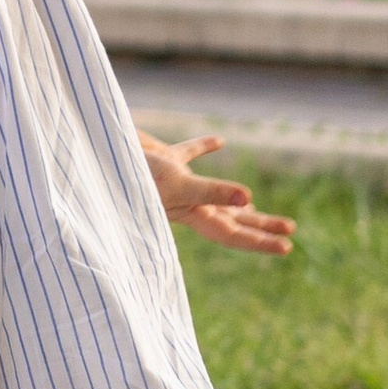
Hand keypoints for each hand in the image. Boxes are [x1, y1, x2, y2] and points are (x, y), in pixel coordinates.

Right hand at [138, 130, 295, 255]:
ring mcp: (175, 183)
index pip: (234, 234)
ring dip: (235, 199)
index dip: (260, 241)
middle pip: (230, 219)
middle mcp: (186, 204)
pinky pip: (189, 156)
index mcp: (192, 215)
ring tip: (254, 204)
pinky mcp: (163, 161)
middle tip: (290, 228)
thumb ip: (212, 192)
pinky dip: (205, 149)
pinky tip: (220, 142)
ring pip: (214, 194)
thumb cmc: (135, 175)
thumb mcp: (178, 184)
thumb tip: (249, 198)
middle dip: (259, 225)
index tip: (288, 246)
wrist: (97, 156)